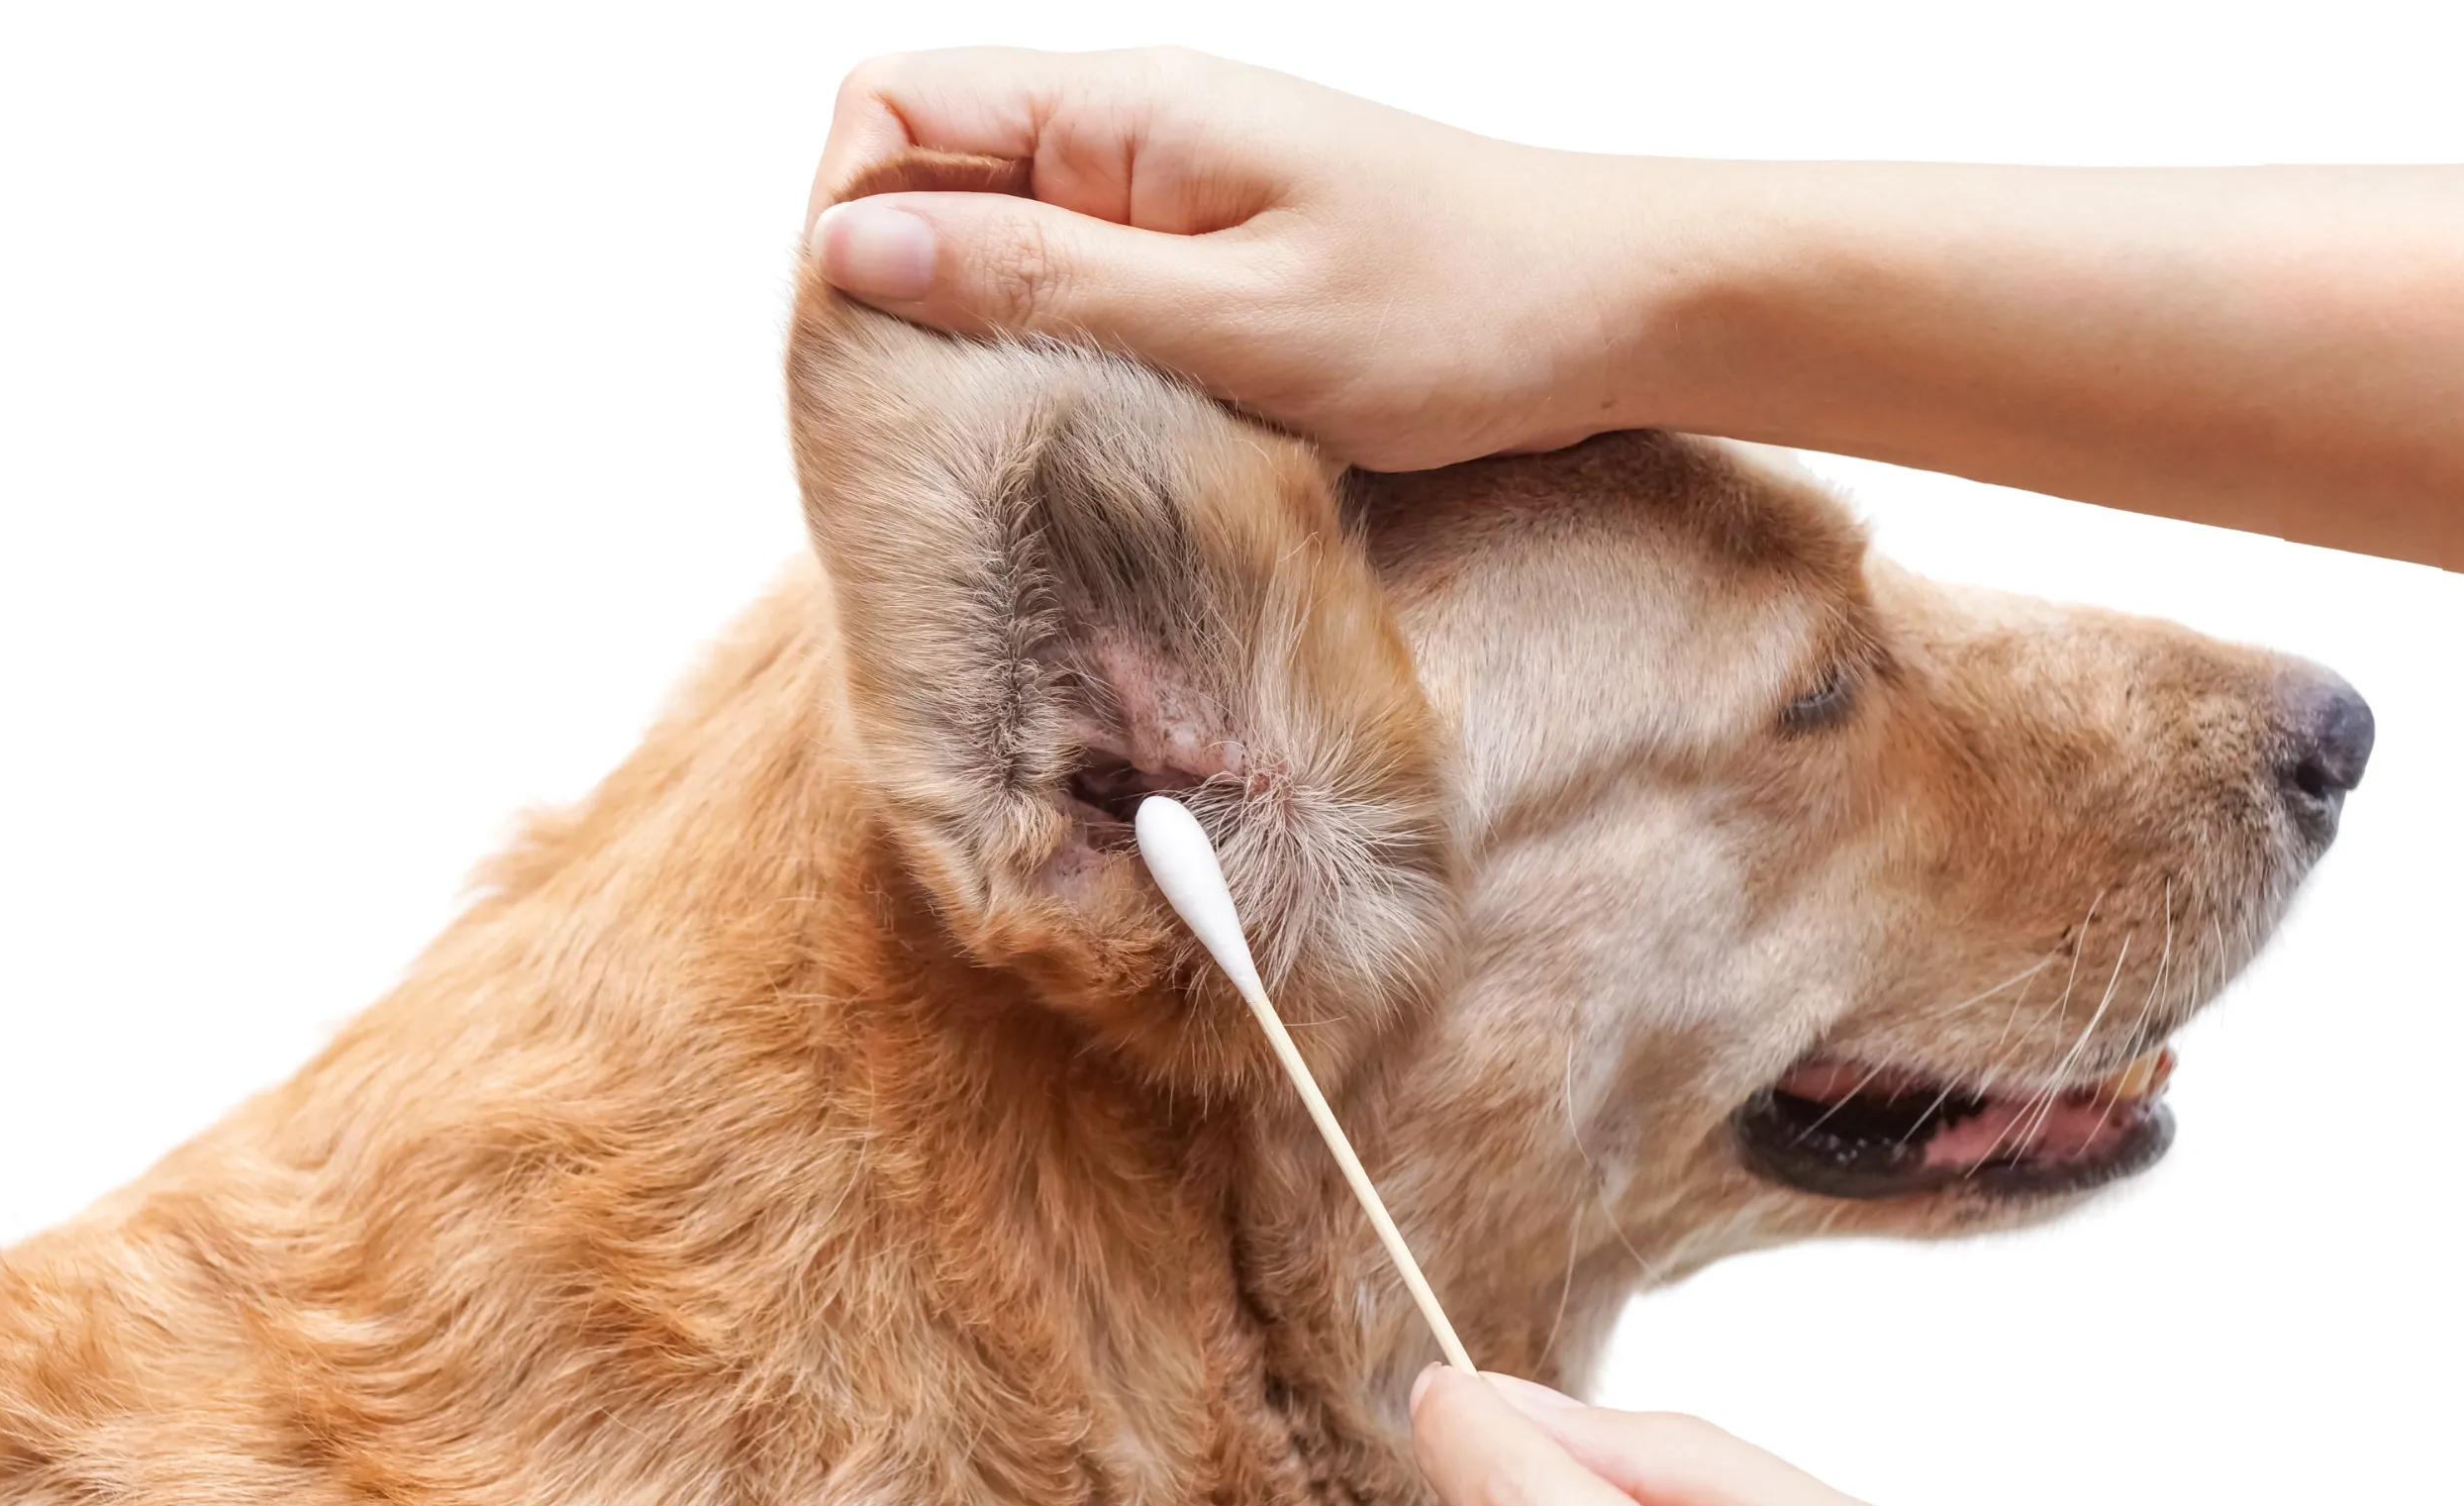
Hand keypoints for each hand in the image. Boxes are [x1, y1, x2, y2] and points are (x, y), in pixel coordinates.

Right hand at [808, 46, 1643, 469]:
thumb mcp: (1232, 316)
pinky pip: (1084, 294)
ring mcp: (1166, 199)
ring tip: (1024, 443)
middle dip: (903, 295)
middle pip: (931, 178)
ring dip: (987, 341)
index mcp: (1122, 112)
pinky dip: (1067, 362)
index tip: (874, 345)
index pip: (892, 103)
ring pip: (1002, 249)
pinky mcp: (1207, 261)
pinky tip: (1100, 433)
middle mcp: (1128, 136)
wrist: (1616, 312)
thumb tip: (847, 247)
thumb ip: (1038, 280)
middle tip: (940, 429)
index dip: (847, 211)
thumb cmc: (1452, 310)